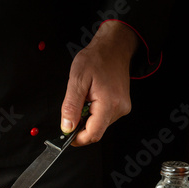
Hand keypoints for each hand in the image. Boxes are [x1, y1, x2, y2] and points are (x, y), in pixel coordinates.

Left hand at [61, 21, 138, 145]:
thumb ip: (71, 106)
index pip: (93, 134)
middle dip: (80, 125)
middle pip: (95, 131)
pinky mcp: (121, 106)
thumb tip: (67, 127)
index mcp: (109, 103)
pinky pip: (103, 118)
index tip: (66, 135)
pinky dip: (93, 113)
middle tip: (74, 107)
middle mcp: (119, 109)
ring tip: (85, 97)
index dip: (77, 139)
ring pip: (98, 125)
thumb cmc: (96, 59)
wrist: (113, 48)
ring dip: (86, 118)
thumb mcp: (77, 80)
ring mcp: (122, 108)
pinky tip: (91, 97)